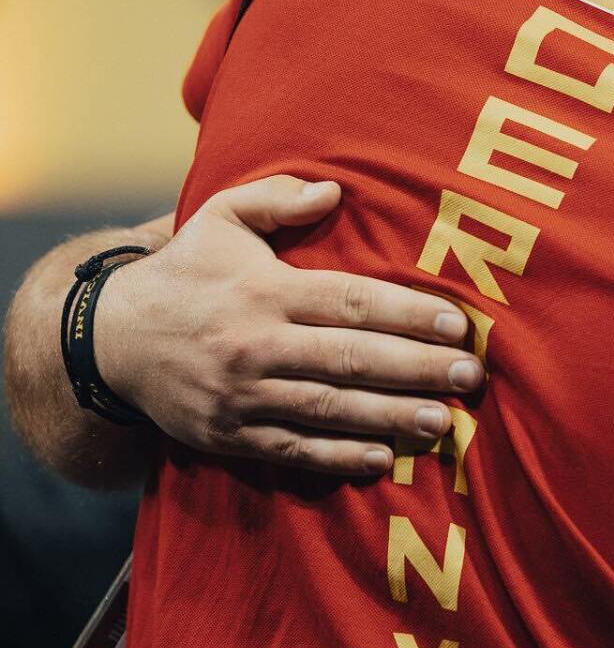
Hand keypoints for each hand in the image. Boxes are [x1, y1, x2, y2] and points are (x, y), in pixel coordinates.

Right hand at [94, 176, 480, 476]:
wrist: (109, 338)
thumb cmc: (187, 272)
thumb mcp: (220, 218)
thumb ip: (277, 199)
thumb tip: (335, 189)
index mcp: (265, 290)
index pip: (350, 301)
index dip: (408, 314)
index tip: (459, 324)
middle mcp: (256, 344)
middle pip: (350, 359)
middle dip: (416, 369)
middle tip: (470, 375)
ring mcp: (242, 395)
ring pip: (328, 410)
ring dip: (390, 417)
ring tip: (444, 421)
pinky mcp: (229, 434)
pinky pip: (292, 449)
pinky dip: (338, 457)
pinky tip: (384, 458)